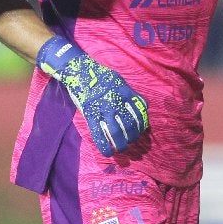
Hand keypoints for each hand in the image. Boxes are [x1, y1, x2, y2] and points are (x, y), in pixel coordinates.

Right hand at [37, 35, 147, 155]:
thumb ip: (130, 93)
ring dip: (121, 143)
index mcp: (124, 92)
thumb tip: (142, 105)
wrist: (80, 71)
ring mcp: (101, 108)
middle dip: (133, 136)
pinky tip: (108, 152)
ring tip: (123, 148)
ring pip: (115, 131)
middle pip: (129, 124)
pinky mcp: (90, 114)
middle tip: (133, 140)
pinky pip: (98, 133)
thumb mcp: (119, 81)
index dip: (142, 124)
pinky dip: (104, 145)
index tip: (142, 130)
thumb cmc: (101, 76)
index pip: (139, 111)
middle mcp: (115, 101)